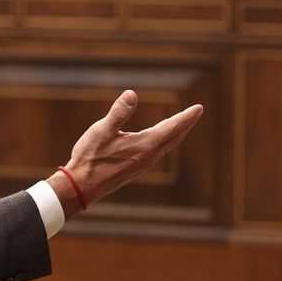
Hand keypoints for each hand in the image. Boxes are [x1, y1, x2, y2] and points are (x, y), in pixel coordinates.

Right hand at [49, 90, 201, 216]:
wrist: (82, 186)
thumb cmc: (90, 157)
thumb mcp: (102, 130)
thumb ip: (118, 112)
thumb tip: (132, 94)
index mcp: (144, 145)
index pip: (172, 127)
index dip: (186, 117)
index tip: (200, 108)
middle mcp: (148, 156)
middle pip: (174, 137)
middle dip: (185, 124)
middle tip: (195, 113)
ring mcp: (143, 165)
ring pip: (167, 146)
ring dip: (176, 134)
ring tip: (181, 125)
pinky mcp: (136, 169)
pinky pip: (158, 152)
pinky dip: (165, 142)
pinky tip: (158, 142)